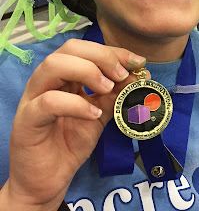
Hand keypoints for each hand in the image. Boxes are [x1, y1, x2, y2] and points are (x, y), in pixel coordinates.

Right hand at [1, 39, 147, 209]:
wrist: (47, 180)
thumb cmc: (70, 142)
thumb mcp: (100, 114)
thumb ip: (116, 94)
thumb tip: (139, 76)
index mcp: (64, 75)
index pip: (86, 49)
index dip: (113, 51)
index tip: (137, 61)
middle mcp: (47, 80)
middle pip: (70, 49)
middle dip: (102, 56)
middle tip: (122, 74)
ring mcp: (33, 97)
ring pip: (54, 65)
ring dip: (88, 71)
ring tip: (108, 88)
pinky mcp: (27, 120)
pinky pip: (49, 102)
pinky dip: (76, 104)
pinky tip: (94, 114)